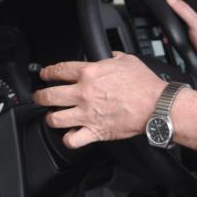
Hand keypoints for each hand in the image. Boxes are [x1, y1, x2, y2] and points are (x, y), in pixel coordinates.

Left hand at [33, 51, 166, 148]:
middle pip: (48, 95)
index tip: (45, 74)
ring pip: (54, 119)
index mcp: (90, 72)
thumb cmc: (144, 84)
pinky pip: (71, 140)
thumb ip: (112, 57)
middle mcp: (84, 93)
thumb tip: (108, 56)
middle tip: (40, 97)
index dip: (47, 72)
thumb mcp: (127, 60)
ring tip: (53, 116)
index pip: (58, 70)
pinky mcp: (94, 131)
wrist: (156, 105)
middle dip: (40, 96)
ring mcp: (87, 114)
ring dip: (51, 117)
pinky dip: (68, 138)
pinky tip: (71, 134)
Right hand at [166, 0, 196, 70]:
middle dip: (171, 17)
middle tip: (167, 23)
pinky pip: (181, 31)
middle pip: (179, 10)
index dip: (174, 1)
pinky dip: (175, 34)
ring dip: (173, 27)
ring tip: (169, 32)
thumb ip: (183, 10)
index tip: (167, 7)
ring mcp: (195, 25)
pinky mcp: (192, 34)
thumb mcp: (195, 23)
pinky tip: (174, 39)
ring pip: (179, 21)